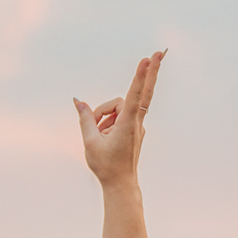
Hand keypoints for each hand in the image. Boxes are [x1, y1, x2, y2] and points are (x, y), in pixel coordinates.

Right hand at [74, 51, 164, 188]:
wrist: (120, 185)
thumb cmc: (105, 166)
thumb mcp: (89, 142)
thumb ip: (85, 119)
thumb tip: (78, 101)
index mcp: (126, 125)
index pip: (135, 94)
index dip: (140, 76)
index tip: (147, 60)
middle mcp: (135, 123)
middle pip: (141, 93)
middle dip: (150, 72)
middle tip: (159, 52)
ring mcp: (137, 126)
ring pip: (119, 108)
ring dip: (105, 116)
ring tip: (98, 136)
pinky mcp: (135, 130)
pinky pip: (120, 118)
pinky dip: (109, 123)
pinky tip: (103, 137)